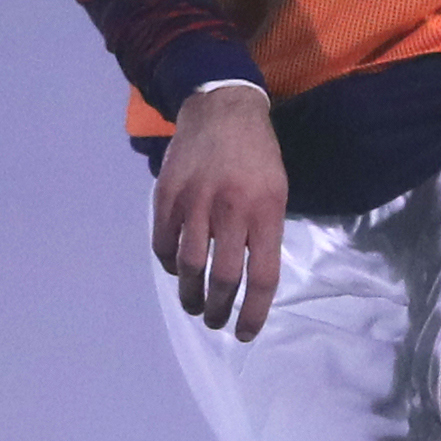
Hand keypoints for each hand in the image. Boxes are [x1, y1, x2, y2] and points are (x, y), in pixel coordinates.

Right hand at [151, 83, 285, 339]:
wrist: (222, 108)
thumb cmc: (257, 154)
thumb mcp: (276, 191)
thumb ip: (264, 232)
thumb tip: (250, 278)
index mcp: (265, 211)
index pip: (261, 276)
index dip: (253, 312)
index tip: (245, 333)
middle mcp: (230, 210)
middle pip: (223, 278)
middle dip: (219, 310)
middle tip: (216, 321)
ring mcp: (195, 203)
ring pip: (188, 266)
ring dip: (190, 295)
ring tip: (195, 306)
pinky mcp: (167, 196)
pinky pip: (163, 243)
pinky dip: (168, 264)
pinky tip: (176, 270)